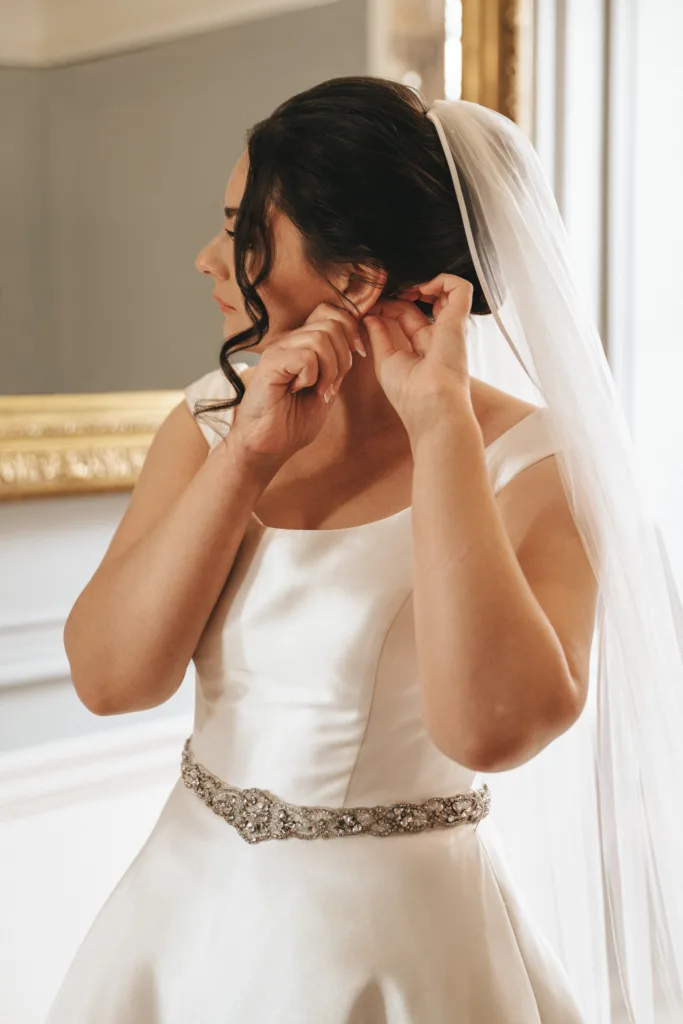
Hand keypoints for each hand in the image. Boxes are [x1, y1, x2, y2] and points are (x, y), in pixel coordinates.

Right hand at [228, 302, 364, 468]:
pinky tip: (299, 390)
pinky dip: (311, 377)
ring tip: (317, 389)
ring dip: (329, 369)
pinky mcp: (270, 364)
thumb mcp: (326, 387)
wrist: (269, 445)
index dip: (351, 329)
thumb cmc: (293, 421)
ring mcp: (277, 350)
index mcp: (301, 343)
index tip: (358, 355)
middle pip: (331, 323)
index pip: (331, 312)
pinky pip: (306, 357)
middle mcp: (288, 341)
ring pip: (321, 338)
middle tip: (331, 384)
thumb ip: (337, 364)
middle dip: (344, 356)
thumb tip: (357, 343)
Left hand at [362, 274, 473, 438]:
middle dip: (401, 292)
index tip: (370, 306)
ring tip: (405, 285)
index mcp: (423, 348)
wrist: (431, 407)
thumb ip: (379, 337)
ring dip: (423, 281)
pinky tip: (422, 287)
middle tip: (382, 290)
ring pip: (445, 291)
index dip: (388, 306)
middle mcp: (439, 336)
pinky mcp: (458, 321)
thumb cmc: (409, 394)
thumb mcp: (385, 361)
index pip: (406, 316)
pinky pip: (460, 288)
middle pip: (419, 303)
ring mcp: (450, 328)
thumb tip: (370, 316)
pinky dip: (442, 279)